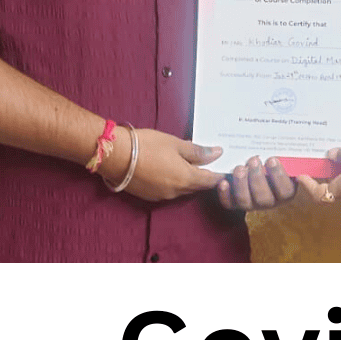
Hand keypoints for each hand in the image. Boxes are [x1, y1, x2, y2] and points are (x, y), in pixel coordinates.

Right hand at [101, 127, 224, 201]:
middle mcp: (176, 191)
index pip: (209, 180)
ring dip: (187, 180)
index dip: (218, 175)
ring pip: (182, 189)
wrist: (115, 156)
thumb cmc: (146, 145)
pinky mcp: (149, 196)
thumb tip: (217, 153)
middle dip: (204, 177)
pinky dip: (173, 182)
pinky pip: (168, 191)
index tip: (225, 170)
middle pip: (196, 186)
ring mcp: (162, 196)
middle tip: (209, 165)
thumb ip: (197, 151)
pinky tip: (169, 170)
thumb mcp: (175, 143)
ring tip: (189, 165)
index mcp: (185, 178)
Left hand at [217, 155, 297, 211]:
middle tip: (253, 159)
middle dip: (257, 178)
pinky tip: (224, 181)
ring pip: (246, 202)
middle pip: (264, 198)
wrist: (256, 167)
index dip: (278, 176)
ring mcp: (252, 204)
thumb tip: (301, 138)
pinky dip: (225, 194)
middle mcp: (270, 201)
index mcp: (285, 191)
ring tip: (239, 168)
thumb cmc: (273, 159)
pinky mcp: (236, 203)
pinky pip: (230, 204)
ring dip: (241, 185)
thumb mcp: (285, 157)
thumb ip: (289, 154)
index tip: (272, 158)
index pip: (285, 190)